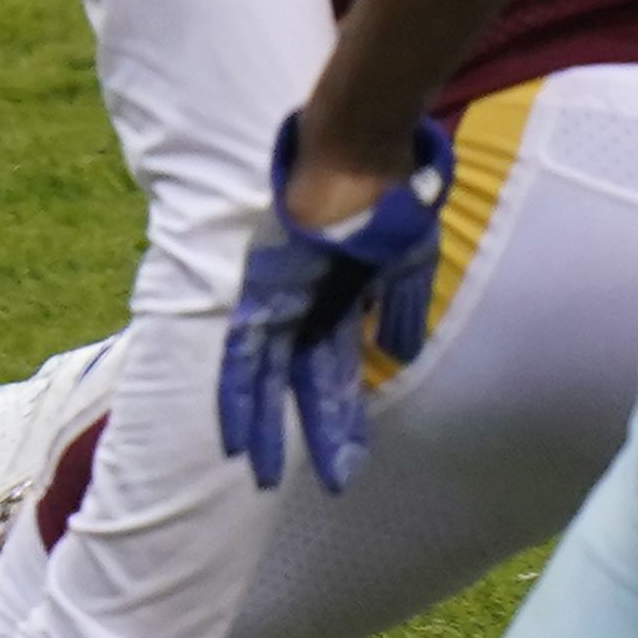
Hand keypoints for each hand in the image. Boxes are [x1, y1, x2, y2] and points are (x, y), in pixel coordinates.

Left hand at [217, 113, 454, 491]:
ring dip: (259, 428)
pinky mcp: (263, 290)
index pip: (331, 378)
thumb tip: (399, 349)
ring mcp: (280, 301)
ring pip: (262, 379)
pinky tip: (231, 431)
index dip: (335, 422)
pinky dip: (239, 393)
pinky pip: (243, 351)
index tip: (342, 469)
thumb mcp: (407, 264)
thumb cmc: (388, 196)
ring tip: (252, 475)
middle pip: (290, 386)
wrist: (361, 150)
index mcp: (337, 308)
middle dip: (286, 436)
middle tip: (271, 487)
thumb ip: (401, 308)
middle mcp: (303, 310)